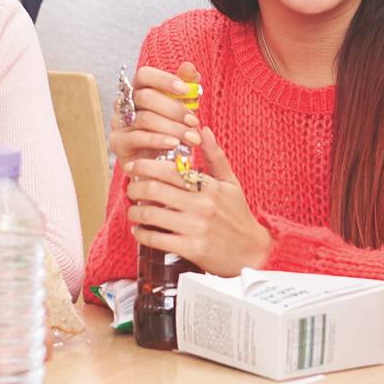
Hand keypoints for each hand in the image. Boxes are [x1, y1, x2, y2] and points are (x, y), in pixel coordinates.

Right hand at [108, 63, 202, 168]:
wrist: (161, 163)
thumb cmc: (171, 131)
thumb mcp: (183, 108)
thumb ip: (185, 87)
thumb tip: (189, 66)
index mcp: (139, 90)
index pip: (144, 75)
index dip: (164, 80)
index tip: (185, 90)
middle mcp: (125, 103)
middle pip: (145, 97)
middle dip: (173, 109)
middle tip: (193, 121)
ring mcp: (119, 122)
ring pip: (144, 118)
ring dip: (172, 127)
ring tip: (191, 137)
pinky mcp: (118, 142)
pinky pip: (138, 137)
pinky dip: (159, 140)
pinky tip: (174, 144)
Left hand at [126, 127, 270, 275]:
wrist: (253, 253)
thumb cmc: (239, 216)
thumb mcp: (231, 183)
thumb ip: (215, 156)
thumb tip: (202, 130)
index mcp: (210, 186)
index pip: (170, 169)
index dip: (145, 166)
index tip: (133, 167)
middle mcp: (202, 205)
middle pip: (154, 189)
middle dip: (135, 188)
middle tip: (131, 189)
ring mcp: (196, 228)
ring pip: (151, 214)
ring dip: (134, 212)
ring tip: (132, 211)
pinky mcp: (192, 249)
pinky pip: (157, 239)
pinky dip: (142, 234)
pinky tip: (139, 231)